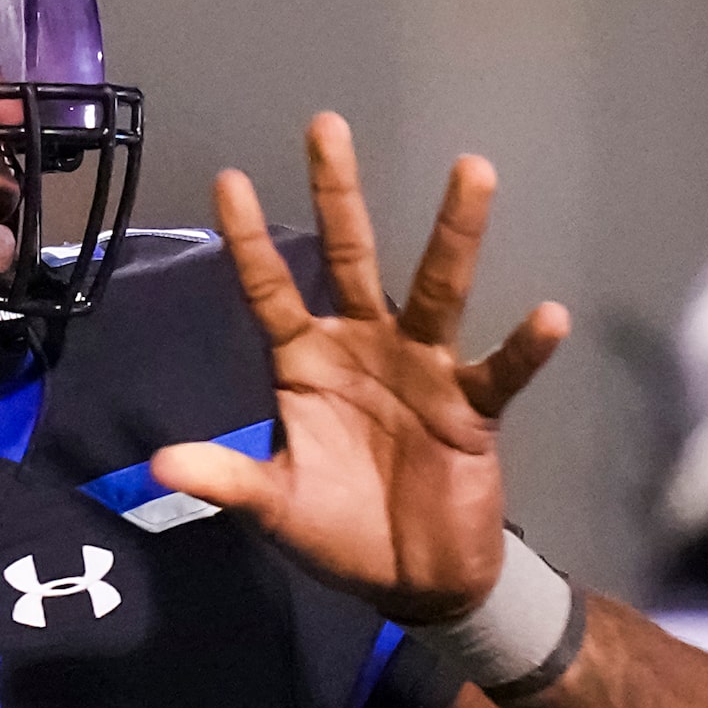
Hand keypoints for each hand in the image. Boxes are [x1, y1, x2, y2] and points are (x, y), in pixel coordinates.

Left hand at [151, 113, 566, 623]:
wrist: (412, 580)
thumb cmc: (338, 532)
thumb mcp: (273, 506)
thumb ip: (225, 479)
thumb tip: (160, 464)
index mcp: (305, 363)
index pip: (270, 290)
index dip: (250, 240)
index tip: (230, 177)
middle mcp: (363, 348)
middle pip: (349, 256)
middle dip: (337, 194)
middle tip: (326, 126)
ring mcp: (423, 370)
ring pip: (436, 289)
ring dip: (454, 234)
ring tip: (472, 170)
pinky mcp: (473, 408)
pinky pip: (500, 370)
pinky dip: (524, 348)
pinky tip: (546, 318)